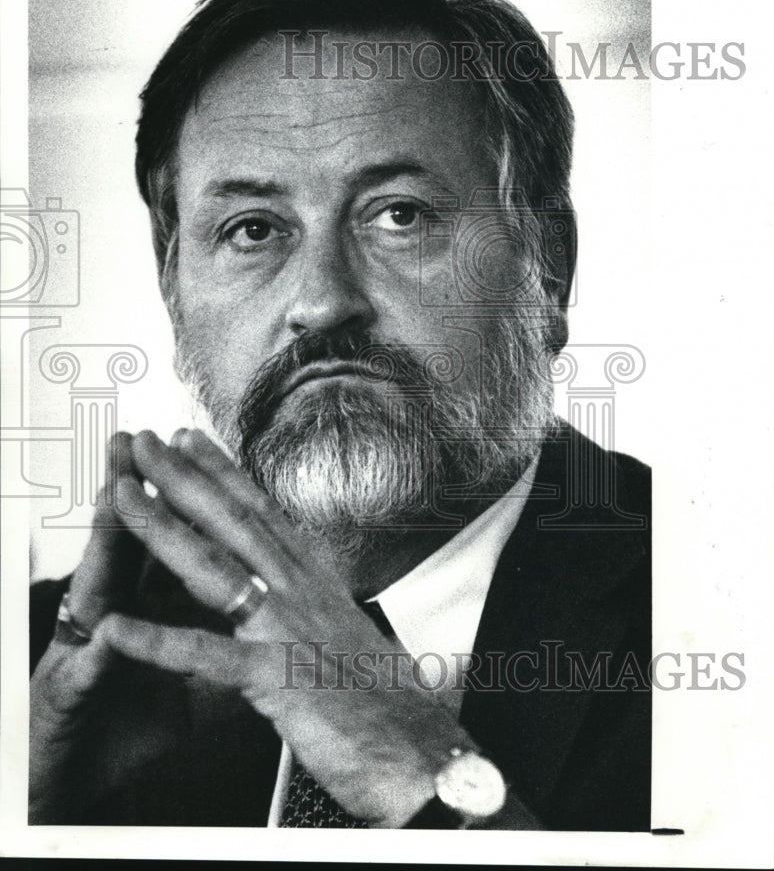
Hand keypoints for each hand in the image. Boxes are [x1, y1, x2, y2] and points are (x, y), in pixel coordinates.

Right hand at [29, 433, 175, 822]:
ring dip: (106, 542)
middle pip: (127, 547)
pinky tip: (106, 630)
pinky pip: (85, 671)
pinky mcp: (65, 698)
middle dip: (140, 492)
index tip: (195, 447)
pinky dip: (99, 650)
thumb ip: (213, 638)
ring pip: (97, 588)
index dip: (182, 498)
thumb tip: (257, 609)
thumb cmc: (124, 727)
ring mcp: (81, 653)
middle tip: (144, 440)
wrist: (70, 784)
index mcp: (139, 609)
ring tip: (114, 494)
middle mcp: (106, 619)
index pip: (168, 543)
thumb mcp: (180, 681)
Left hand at [94, 428, 475, 826]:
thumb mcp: (348, 631)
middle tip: (145, 440)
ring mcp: (287, 628)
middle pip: (233, 521)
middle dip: (183, 477)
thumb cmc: (388, 699)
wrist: (423, 749)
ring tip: (120, 497)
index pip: (262, 513)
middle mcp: (302, 589)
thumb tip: (296, 585)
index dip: (223, 472)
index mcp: (317, 579)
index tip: (191, 441)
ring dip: (162, 528)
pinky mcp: (275, 677)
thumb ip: (315, 602)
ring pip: (214, 566)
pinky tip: (116, 629)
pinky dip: (158, 642)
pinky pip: (205, 656)